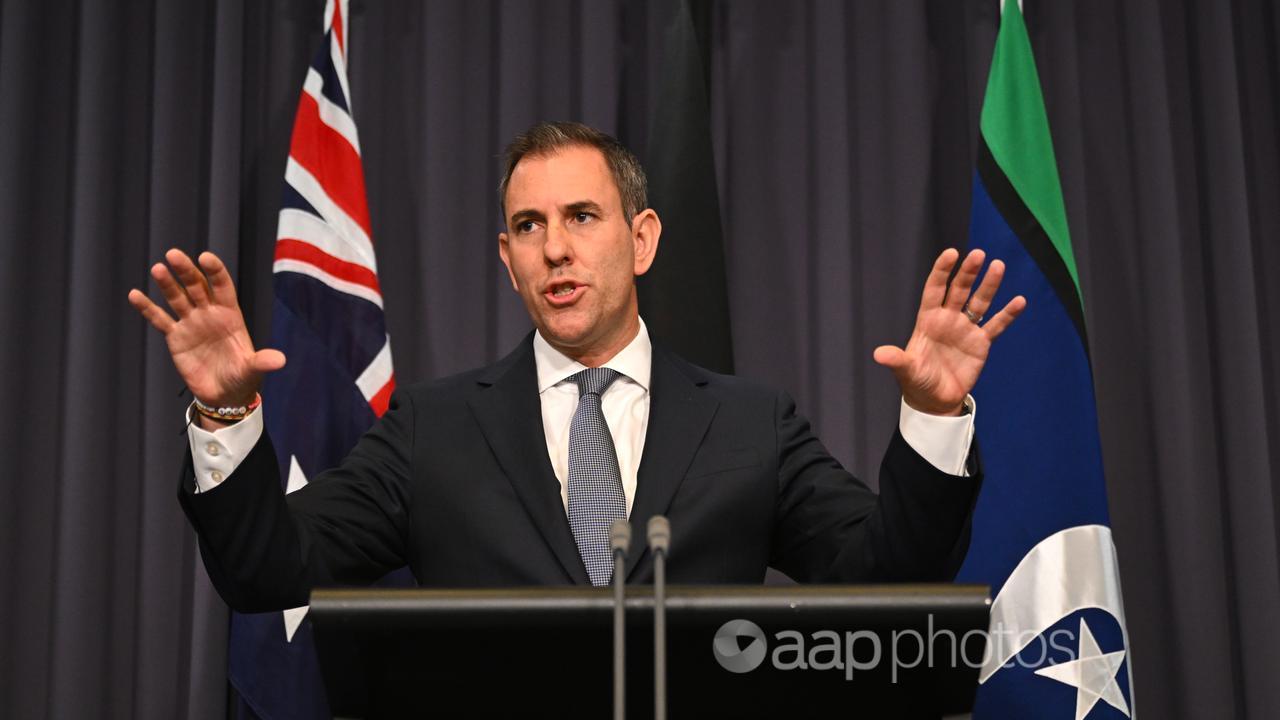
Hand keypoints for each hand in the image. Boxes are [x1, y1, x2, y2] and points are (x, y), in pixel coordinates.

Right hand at [127, 249, 284, 409]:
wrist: (224, 395)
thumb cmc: (242, 377)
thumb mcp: (253, 369)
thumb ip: (263, 362)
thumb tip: (280, 360)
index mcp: (231, 314)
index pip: (222, 286)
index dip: (215, 271)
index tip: (205, 258)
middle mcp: (209, 313)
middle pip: (197, 286)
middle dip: (187, 271)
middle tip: (174, 255)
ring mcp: (191, 323)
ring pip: (177, 298)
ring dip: (167, 284)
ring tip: (158, 269)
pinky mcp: (176, 337)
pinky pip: (160, 319)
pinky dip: (148, 308)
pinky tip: (135, 295)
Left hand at [874, 248, 1025, 415]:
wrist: (936, 401)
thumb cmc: (917, 382)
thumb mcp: (906, 370)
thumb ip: (897, 360)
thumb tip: (878, 355)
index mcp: (928, 320)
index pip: (934, 289)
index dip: (942, 271)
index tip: (951, 253)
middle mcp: (948, 319)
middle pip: (959, 290)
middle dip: (968, 273)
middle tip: (978, 254)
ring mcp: (965, 329)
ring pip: (979, 302)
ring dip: (989, 285)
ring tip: (998, 266)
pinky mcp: (981, 343)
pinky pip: (995, 325)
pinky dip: (1007, 314)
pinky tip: (1019, 301)